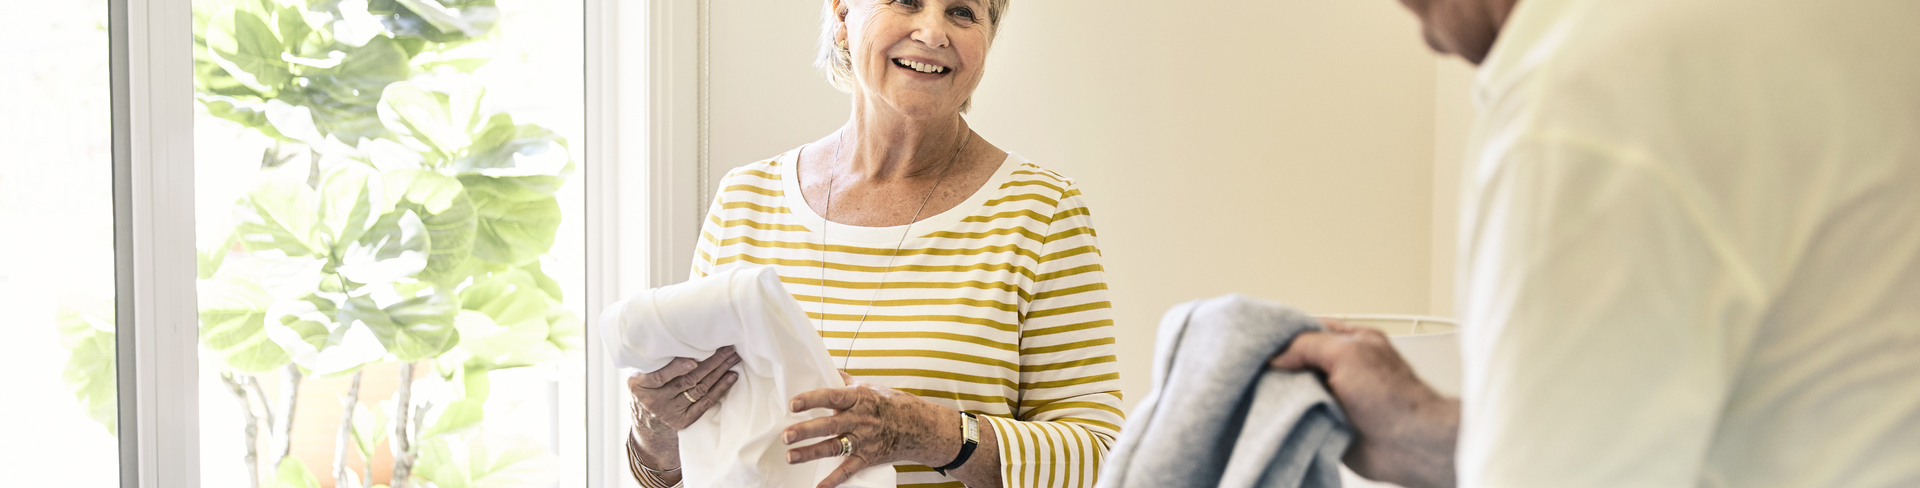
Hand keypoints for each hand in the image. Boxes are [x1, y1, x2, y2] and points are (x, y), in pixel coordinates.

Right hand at [627, 346, 741, 457]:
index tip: (693, 361)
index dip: (676, 369)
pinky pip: (705, 403)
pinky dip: (720, 389)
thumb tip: (682, 337)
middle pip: (686, 380)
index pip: (659, 376)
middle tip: (727, 348)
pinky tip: (731, 376)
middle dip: (710, 363)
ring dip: (719, 372)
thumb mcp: (642, 370)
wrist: (645, 416)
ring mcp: (669, 413)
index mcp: (639, 385)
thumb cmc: (647, 383)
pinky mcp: (682, 421)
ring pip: (699, 389)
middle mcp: (654, 401)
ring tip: (732, 358)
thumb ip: (656, 358)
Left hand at [782, 372, 961, 487]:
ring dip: (811, 453)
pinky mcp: (868, 457)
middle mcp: (861, 420)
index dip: (812, 399)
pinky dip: (834, 480)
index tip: (794, 404)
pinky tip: (819, 486)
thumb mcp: (871, 388)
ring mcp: (865, 440)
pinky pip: (849, 470)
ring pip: (834, 447)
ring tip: (791, 456)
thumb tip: (829, 370)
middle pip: (829, 425)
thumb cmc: (893, 404)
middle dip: (806, 431)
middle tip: (786, 436)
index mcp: (860, 399)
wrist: (920, 427)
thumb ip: (847, 383)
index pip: (832, 396)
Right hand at [1270, 320, 1458, 487]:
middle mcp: (1343, 367)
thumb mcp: (1347, 353)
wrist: (1409, 444)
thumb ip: (1308, 345)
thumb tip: (1278, 355)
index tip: (1260, 342)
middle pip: (1299, 361)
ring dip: (1284, 396)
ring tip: (1267, 395)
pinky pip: (1301, 418)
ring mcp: (1337, 396)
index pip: (1309, 329)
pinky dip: (1291, 419)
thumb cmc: (1394, 397)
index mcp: (1352, 341)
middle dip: (1280, 368)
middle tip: (1257, 371)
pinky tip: (1281, 417)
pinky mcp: (1331, 422)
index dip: (1284, 334)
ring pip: (1297, 391)